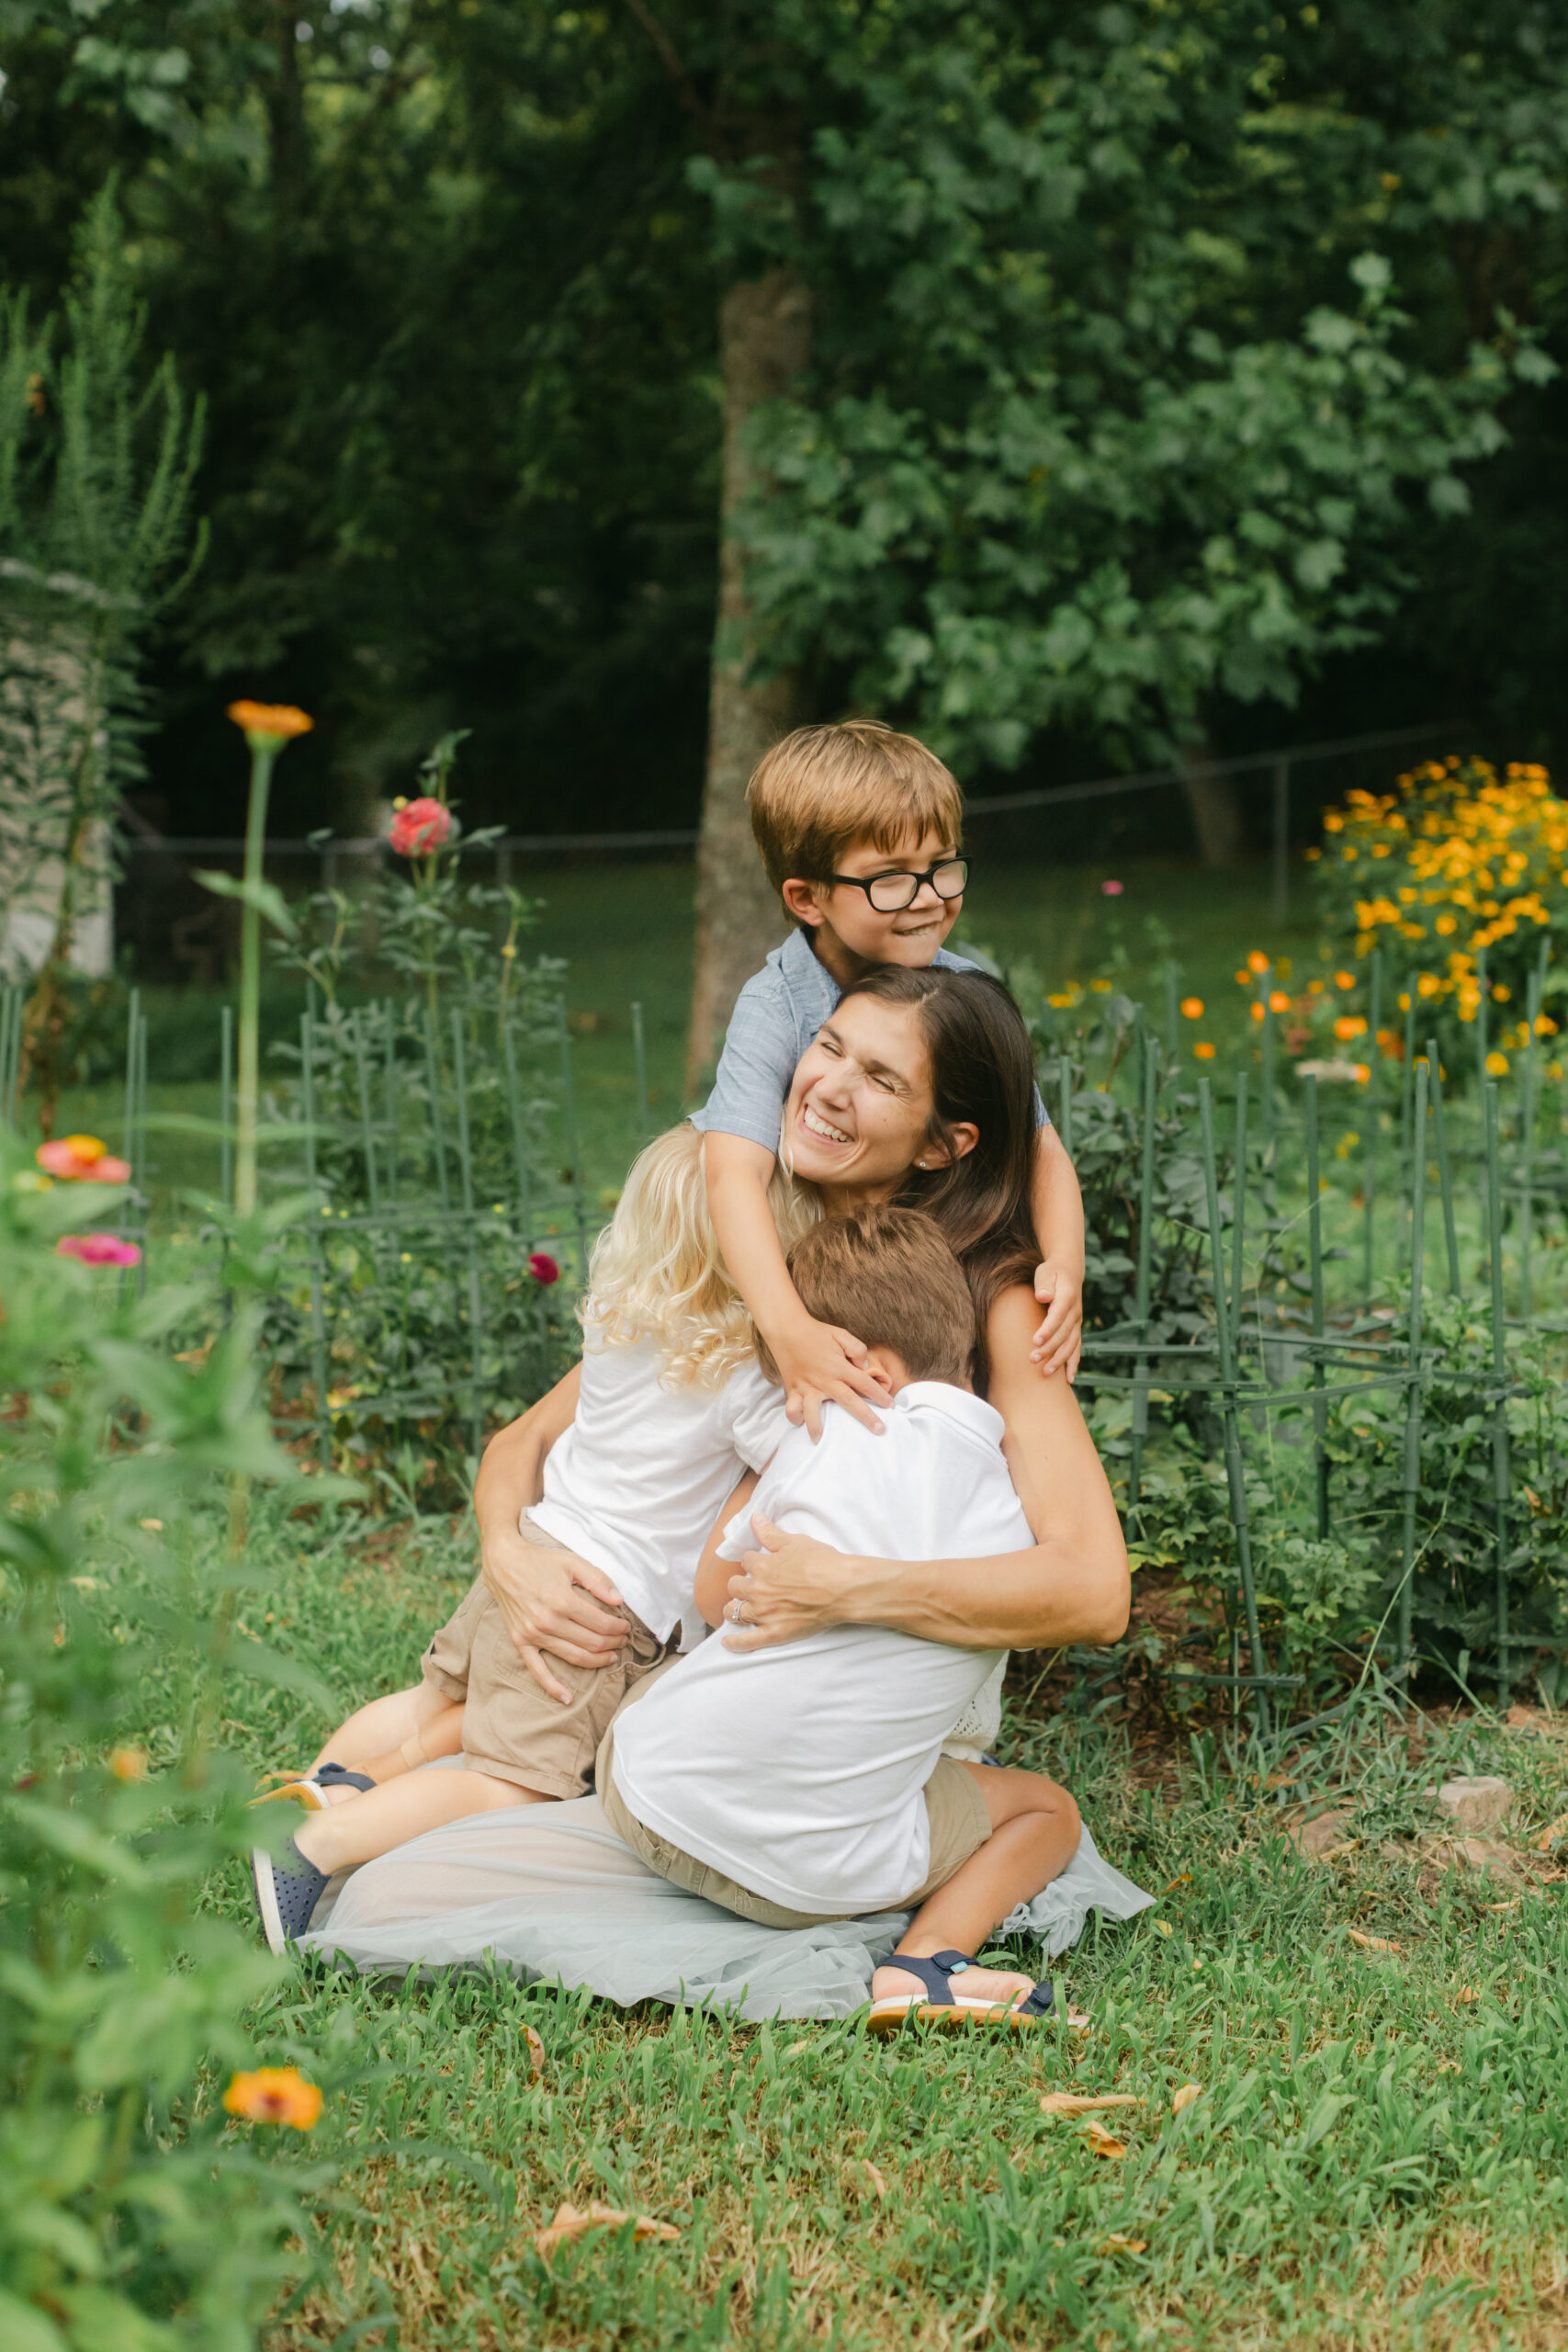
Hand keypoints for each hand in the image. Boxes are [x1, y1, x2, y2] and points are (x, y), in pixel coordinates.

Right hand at [479, 1519, 627, 1704]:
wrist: (504, 1563)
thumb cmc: (541, 1561)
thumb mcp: (572, 1561)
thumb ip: (598, 1580)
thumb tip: (620, 1601)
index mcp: (562, 1601)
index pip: (601, 1624)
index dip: (619, 1628)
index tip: (627, 1627)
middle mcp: (547, 1621)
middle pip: (591, 1642)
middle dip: (613, 1643)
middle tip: (623, 1640)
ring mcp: (533, 1634)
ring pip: (573, 1657)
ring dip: (597, 1660)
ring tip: (611, 1657)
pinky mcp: (520, 1642)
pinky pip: (537, 1670)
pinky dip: (553, 1687)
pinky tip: (568, 1698)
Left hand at [721, 1512, 857, 1650]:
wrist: (842, 1588)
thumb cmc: (823, 1563)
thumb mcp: (795, 1542)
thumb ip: (771, 1533)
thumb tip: (755, 1518)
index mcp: (762, 1567)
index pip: (746, 1561)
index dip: (752, 1561)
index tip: (757, 1563)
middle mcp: (758, 1590)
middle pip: (735, 1586)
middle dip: (739, 1584)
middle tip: (748, 1585)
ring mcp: (764, 1613)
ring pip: (735, 1612)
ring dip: (733, 1608)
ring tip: (736, 1608)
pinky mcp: (774, 1633)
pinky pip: (747, 1641)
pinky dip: (735, 1642)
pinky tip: (727, 1642)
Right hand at [771, 1314, 890, 1440]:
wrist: (787, 1329)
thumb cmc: (816, 1333)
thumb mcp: (841, 1334)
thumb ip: (857, 1348)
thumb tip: (864, 1366)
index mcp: (839, 1366)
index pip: (864, 1383)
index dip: (880, 1394)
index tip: (891, 1405)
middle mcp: (824, 1380)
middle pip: (849, 1402)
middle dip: (866, 1417)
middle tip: (880, 1430)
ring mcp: (807, 1386)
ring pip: (812, 1411)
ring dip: (817, 1426)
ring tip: (821, 1440)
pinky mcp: (793, 1389)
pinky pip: (791, 1407)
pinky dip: (795, 1417)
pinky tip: (801, 1422)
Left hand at [1031, 1258, 1082, 1381]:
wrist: (1068, 1271)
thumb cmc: (1052, 1273)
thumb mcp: (1046, 1272)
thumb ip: (1044, 1284)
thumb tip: (1043, 1297)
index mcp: (1067, 1297)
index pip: (1057, 1316)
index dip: (1047, 1329)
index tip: (1035, 1341)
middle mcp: (1075, 1312)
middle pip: (1063, 1334)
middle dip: (1049, 1348)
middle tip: (1032, 1360)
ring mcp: (1077, 1322)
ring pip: (1071, 1344)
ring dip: (1059, 1360)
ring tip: (1045, 1373)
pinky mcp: (1076, 1329)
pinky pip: (1076, 1348)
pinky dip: (1073, 1363)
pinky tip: (1069, 1379)